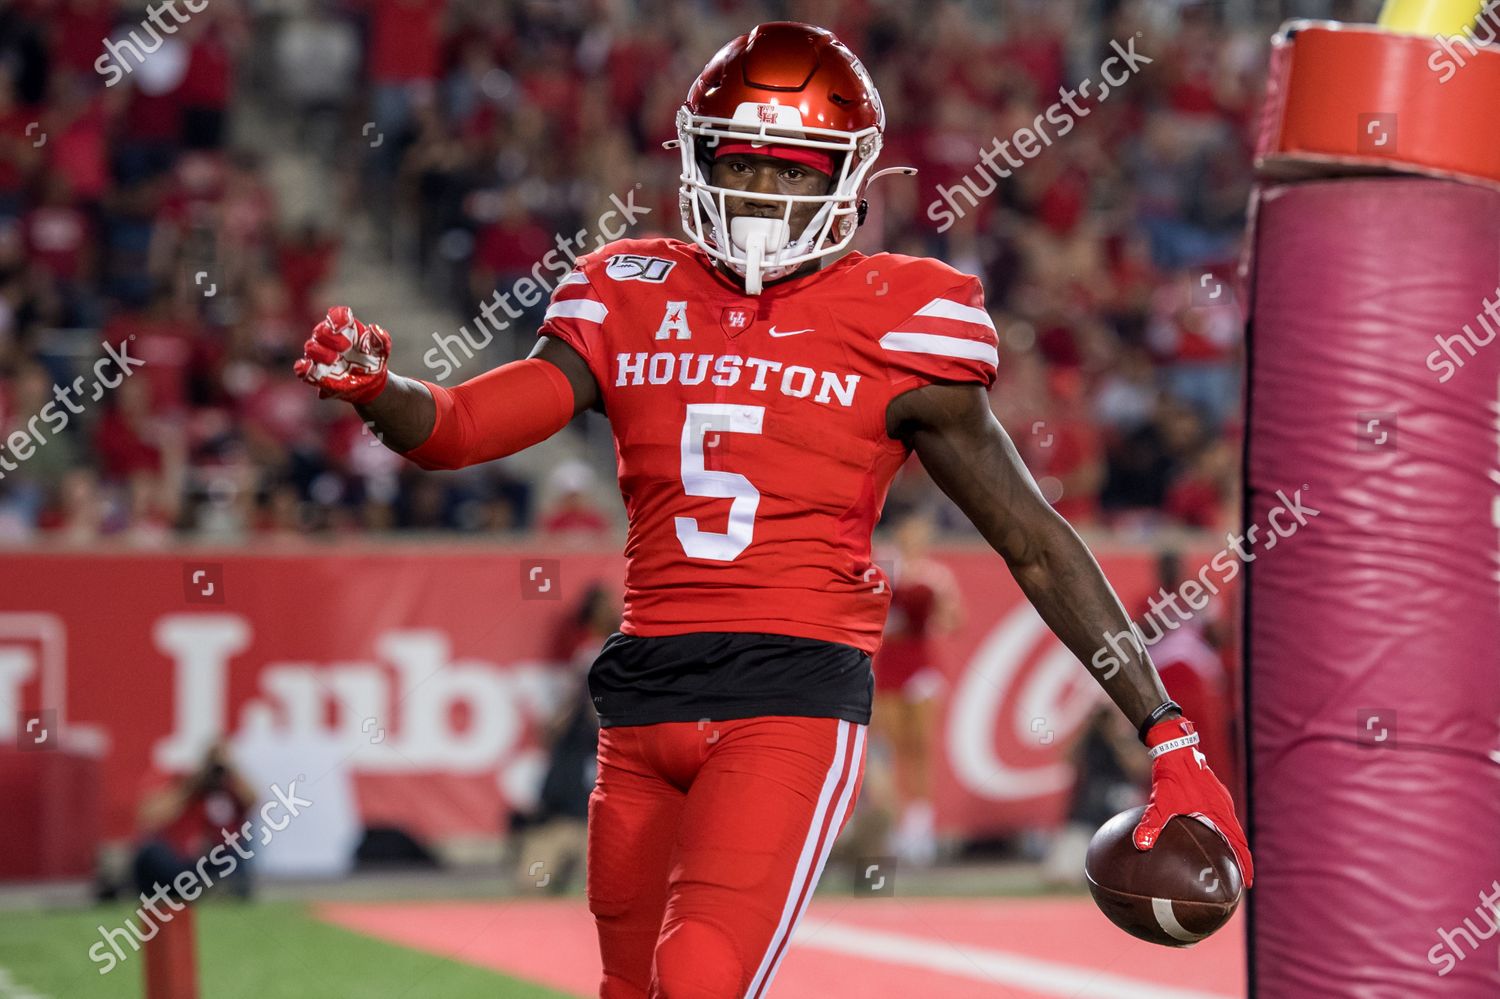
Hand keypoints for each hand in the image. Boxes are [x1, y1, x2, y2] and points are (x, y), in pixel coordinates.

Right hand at [294, 306, 390, 403]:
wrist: (370, 382)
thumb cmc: (373, 361)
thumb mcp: (382, 351)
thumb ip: (381, 339)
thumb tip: (374, 328)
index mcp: (345, 327)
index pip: (337, 314)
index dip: (338, 317)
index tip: (346, 324)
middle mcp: (329, 338)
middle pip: (321, 330)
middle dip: (332, 338)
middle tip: (346, 348)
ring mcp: (320, 354)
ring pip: (311, 347)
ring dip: (322, 353)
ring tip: (335, 360)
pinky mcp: (314, 371)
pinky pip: (301, 368)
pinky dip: (304, 368)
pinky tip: (310, 369)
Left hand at [1132, 716, 1253, 887]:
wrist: (1175, 747)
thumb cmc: (1173, 774)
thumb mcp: (1161, 801)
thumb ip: (1152, 823)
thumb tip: (1140, 846)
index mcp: (1220, 812)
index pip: (1238, 844)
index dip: (1244, 864)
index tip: (1247, 884)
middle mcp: (1224, 807)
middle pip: (1237, 839)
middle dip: (1239, 859)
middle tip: (1238, 880)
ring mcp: (1219, 800)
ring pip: (1230, 828)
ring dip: (1230, 845)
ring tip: (1225, 863)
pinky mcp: (1211, 794)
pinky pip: (1219, 818)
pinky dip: (1219, 832)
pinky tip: (1205, 836)